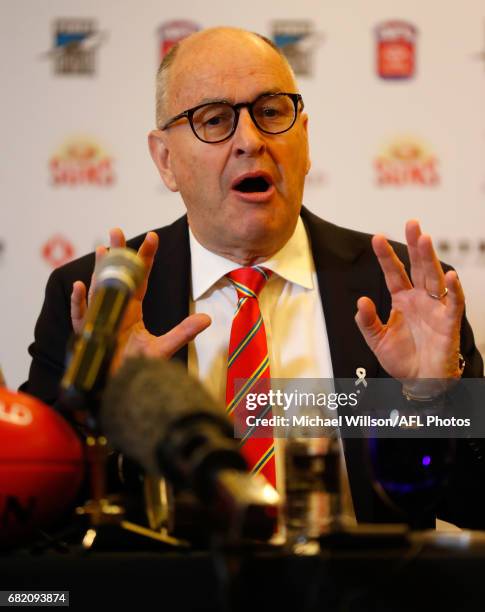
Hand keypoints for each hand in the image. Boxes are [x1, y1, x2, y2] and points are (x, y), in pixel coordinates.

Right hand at [70, 228, 210, 372]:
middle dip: (117, 253)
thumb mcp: (164, 348)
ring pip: (98, 290)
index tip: (153, 236)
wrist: (120, 388)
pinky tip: (81, 286)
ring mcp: (101, 320)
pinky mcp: (88, 335)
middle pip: (116, 277)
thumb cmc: (138, 369)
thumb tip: (207, 318)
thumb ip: (183, 332)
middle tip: (116, 229)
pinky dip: (80, 303)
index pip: (141, 278)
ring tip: (102, 249)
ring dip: (99, 271)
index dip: (146, 258)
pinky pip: (82, 317)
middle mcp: (115, 310)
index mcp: (132, 310)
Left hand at [355, 220, 463, 382]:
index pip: (394, 272)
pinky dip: (452, 290)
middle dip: (414, 245)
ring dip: (429, 258)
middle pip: (417, 267)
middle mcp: (420, 299)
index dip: (386, 256)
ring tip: (424, 239)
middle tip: (411, 223)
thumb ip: (367, 321)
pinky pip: (453, 303)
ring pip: (434, 278)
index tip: (377, 237)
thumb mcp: (377, 340)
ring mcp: (435, 308)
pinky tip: (448, 275)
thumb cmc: (402, 359)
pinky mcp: (449, 322)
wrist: (420, 382)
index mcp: (402, 300)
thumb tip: (361, 301)